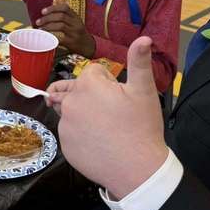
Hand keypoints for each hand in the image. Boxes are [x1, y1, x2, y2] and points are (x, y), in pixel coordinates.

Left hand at [35, 3, 95, 56]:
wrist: (88, 46)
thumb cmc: (78, 32)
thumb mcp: (74, 20)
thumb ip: (65, 10)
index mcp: (75, 17)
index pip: (65, 8)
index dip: (53, 8)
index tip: (43, 11)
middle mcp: (76, 23)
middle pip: (61, 16)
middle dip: (47, 18)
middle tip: (38, 22)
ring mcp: (75, 33)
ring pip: (60, 26)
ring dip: (48, 27)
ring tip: (40, 30)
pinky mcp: (72, 43)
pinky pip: (60, 38)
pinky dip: (51, 37)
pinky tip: (45, 37)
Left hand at [46, 36, 167, 198]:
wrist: (137, 171)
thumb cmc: (142, 128)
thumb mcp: (145, 91)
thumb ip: (140, 61)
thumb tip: (145, 38)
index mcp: (88, 85)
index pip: (93, 73)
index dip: (109, 83)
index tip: (120, 97)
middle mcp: (70, 103)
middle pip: (77, 90)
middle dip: (91, 96)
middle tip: (112, 113)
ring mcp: (65, 126)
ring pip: (72, 111)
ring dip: (84, 115)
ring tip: (107, 128)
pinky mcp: (64, 145)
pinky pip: (70, 132)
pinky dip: (81, 134)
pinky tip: (99, 141)